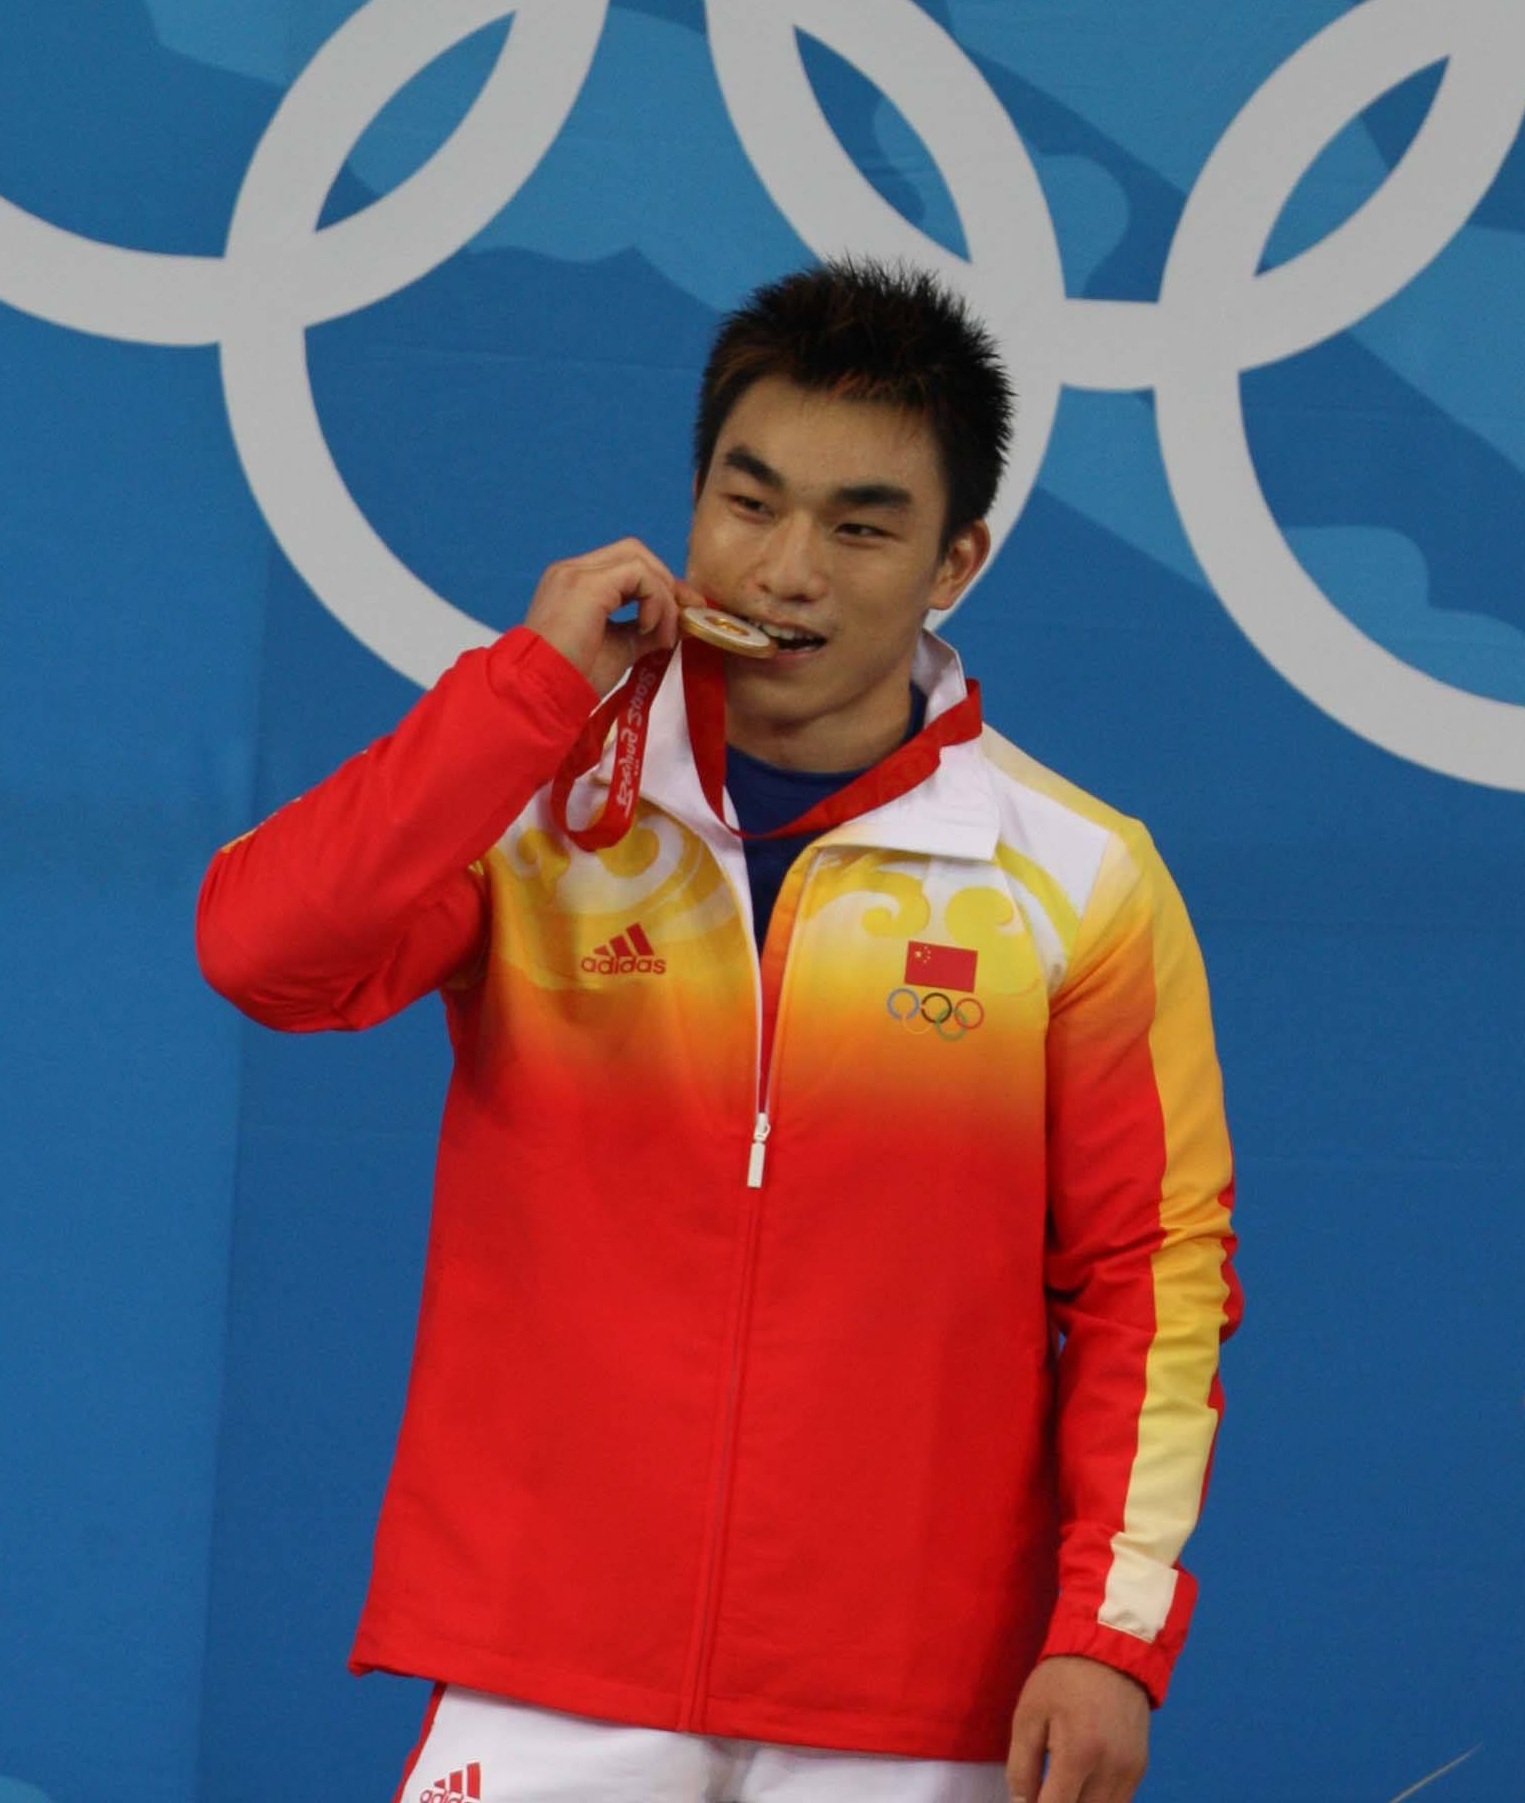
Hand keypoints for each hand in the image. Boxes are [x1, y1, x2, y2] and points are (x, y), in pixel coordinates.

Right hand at [522, 538, 704, 694]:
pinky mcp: (589, 584)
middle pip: (634, 552)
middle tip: (684, 616)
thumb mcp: (619, 649)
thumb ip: (645, 632)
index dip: (658, 585)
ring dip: (662, 596)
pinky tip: (647, 629)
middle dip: (666, 582)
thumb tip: (677, 628)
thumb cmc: (573, 678)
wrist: (542, 693)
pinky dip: (655, 600)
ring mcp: (577, 573)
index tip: (683, 612)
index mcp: (575, 584)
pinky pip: (640, 575)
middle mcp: (572, 571)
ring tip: (661, 634)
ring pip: (639, 559)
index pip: (626, 566)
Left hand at [1006, 1656, 1149, 1802]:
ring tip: (1059, 1788)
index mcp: (1079, 1755)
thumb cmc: (1063, 1679)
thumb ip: (1021, 1767)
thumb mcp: (1028, 1715)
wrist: (1110, 1649)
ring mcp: (1131, 1773)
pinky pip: (1118, 1802)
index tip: (1027, 1801)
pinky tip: (1081, 1786)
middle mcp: (1111, 1772)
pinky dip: (1096, 1801)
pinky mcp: (1140, 1769)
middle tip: (1043, 1790)